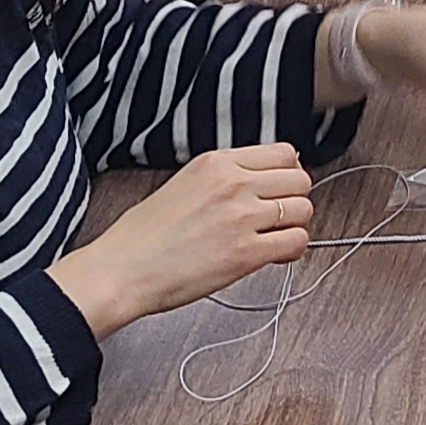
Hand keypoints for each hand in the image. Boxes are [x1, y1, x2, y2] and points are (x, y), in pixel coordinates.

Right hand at [49, 144, 312, 336]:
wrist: (120, 271)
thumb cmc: (141, 237)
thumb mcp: (183, 184)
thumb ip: (223, 178)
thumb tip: (259, 183)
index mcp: (216, 162)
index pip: (284, 153)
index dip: (287, 175)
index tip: (279, 191)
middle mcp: (233, 183)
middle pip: (300, 179)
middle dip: (295, 200)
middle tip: (278, 219)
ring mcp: (241, 217)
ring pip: (304, 209)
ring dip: (295, 226)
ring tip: (273, 240)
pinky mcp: (246, 252)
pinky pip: (298, 242)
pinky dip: (293, 251)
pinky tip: (273, 257)